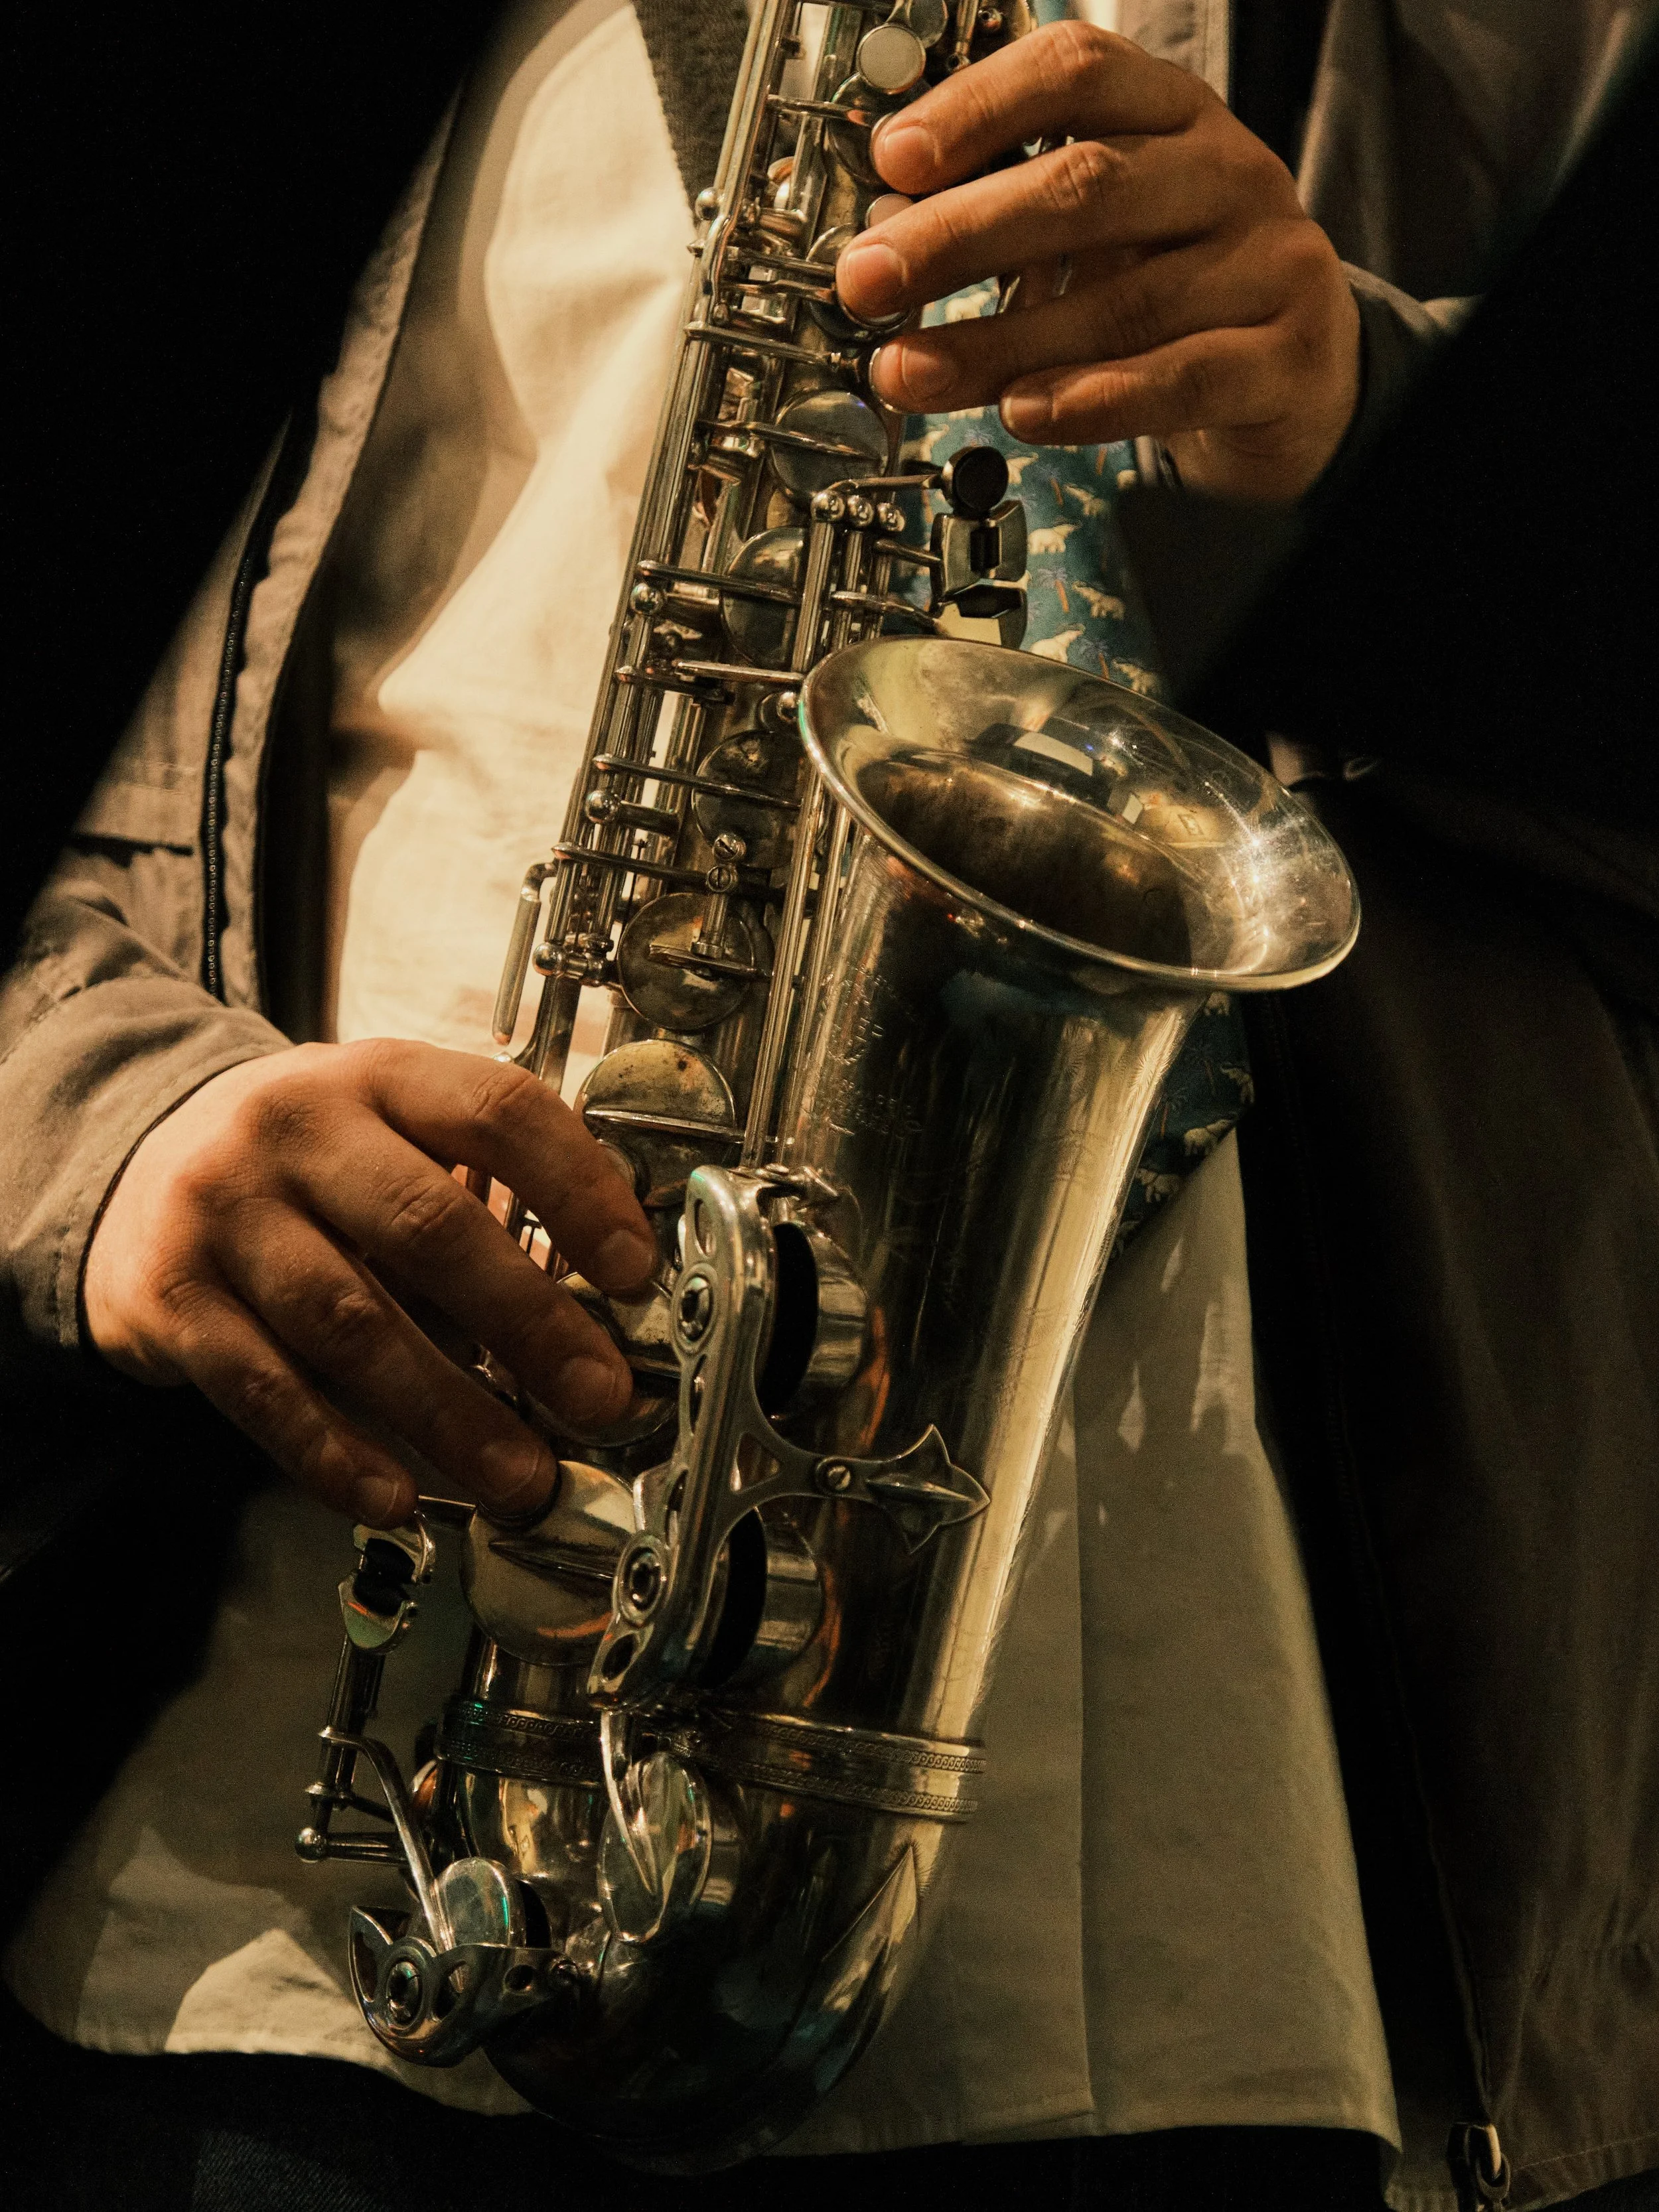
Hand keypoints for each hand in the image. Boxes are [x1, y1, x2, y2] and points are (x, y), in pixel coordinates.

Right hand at [83, 1041, 657, 1527]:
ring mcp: (224, 1210)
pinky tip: (396, 1496)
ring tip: (518, 1475)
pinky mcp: (170, 1297)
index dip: (578, 1189)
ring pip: (350, 1322)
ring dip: (447, 1413)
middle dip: (529, 1322)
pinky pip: (263, 1389)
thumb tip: (603, 1309)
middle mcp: (297, 1128)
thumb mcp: (394, 1133)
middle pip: (429, 1226)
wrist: (140, 1165)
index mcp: (382, 1075)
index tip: (635, 1269)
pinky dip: (335, 1452)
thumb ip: (485, 1194)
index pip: (497, 1110)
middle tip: (597, 1396)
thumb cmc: (310, 1165)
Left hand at [836, 21, 1359, 501]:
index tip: (894, 158)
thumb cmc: (1179, 293)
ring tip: (912, 371)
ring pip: (1122, 298)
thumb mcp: (1093, 240)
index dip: (977, 107)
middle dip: (957, 236)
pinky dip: (1094, 401)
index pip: (1076, 71)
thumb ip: (1002, 229)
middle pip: (1085, 184)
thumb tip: (883, 238)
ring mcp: (1268, 260)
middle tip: (867, 279)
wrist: (1298, 375)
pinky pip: (1182, 377)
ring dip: (998, 343)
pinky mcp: (1287, 354)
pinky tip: (1024, 413)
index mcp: (1172, 113)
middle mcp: (1226, 170)